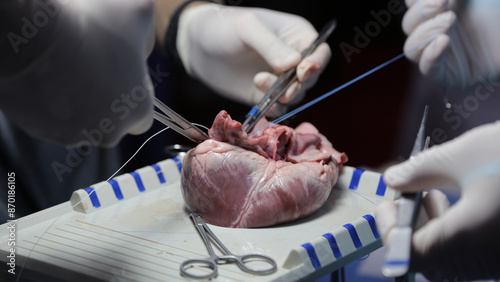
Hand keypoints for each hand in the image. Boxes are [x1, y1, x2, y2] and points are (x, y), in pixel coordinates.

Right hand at [0, 0, 154, 145]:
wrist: (31, 36)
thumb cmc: (90, 23)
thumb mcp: (137, 12)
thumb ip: (148, 35)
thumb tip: (142, 48)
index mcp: (138, 111)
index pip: (144, 117)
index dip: (133, 95)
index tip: (121, 75)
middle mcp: (110, 132)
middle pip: (112, 122)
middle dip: (106, 101)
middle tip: (92, 68)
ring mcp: (74, 135)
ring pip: (82, 123)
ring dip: (78, 101)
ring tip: (67, 68)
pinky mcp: (41, 131)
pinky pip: (53, 119)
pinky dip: (52, 101)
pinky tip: (48, 75)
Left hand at [176, 3, 330, 114]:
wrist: (198, 45)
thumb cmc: (223, 27)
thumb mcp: (247, 28)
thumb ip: (270, 46)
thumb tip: (294, 64)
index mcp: (296, 35)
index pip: (320, 51)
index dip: (316, 63)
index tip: (303, 71)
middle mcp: (293, 58)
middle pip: (311, 77)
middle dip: (298, 85)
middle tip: (283, 90)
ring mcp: (280, 78)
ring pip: (296, 94)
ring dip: (284, 96)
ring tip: (258, 82)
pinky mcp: (266, 95)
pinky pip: (279, 107)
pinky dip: (273, 108)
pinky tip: (259, 100)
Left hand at [376, 121, 499, 280]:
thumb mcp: (464, 155)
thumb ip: (421, 171)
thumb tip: (393, 180)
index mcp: (465, 243)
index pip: (406, 253)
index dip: (389, 228)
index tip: (385, 202)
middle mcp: (484, 262)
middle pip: (430, 259)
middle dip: (411, 226)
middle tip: (410, 194)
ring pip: (455, 257)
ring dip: (435, 227)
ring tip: (436, 191)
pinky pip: (478, 253)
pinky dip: (460, 231)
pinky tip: (465, 199)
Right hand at [402, 0, 499, 88]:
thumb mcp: (478, 0)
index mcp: (439, 11)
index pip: (412, 5)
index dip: (415, 0)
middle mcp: (435, 32)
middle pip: (409, 25)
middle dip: (422, 12)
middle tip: (443, 2)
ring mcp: (439, 53)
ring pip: (412, 47)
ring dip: (426, 32)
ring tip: (450, 20)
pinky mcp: (447, 74)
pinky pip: (427, 67)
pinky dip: (431, 55)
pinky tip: (444, 42)